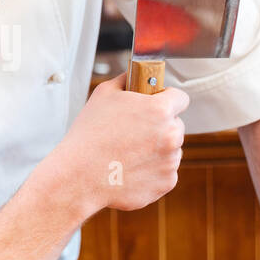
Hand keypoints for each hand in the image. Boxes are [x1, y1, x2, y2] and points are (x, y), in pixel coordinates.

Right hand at [50, 72, 188, 213]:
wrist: (79, 176)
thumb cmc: (89, 135)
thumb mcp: (103, 94)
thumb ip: (127, 79)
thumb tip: (135, 76)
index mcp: (160, 110)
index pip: (180, 98)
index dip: (167, 99)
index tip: (158, 104)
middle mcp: (171, 135)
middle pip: (176, 125)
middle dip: (160, 127)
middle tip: (135, 132)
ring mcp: (170, 162)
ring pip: (172, 150)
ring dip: (157, 150)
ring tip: (129, 153)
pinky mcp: (166, 183)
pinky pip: (165, 173)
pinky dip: (152, 172)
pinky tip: (130, 169)